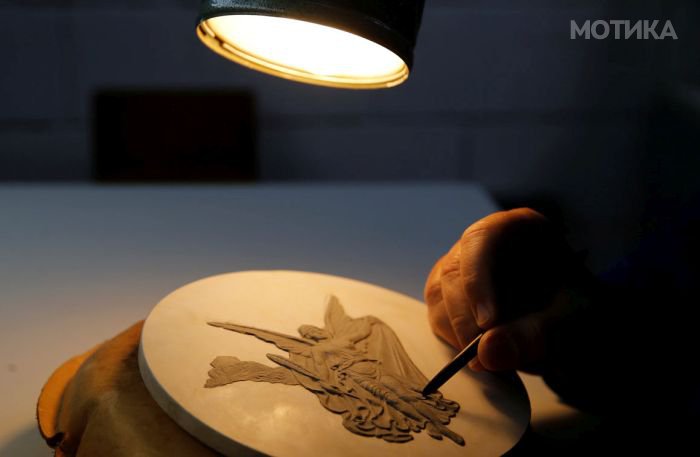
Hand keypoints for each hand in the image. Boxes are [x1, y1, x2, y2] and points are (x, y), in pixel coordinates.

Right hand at [424, 208, 580, 372]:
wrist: (576, 327)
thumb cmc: (578, 311)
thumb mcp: (570, 322)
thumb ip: (534, 334)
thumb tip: (487, 352)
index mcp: (517, 228)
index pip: (483, 238)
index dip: (479, 280)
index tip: (488, 322)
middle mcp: (482, 243)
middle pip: (455, 271)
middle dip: (467, 318)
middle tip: (486, 356)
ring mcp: (461, 267)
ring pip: (439, 295)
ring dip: (459, 332)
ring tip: (493, 359)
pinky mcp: (450, 295)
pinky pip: (438, 314)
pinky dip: (454, 339)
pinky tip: (483, 353)